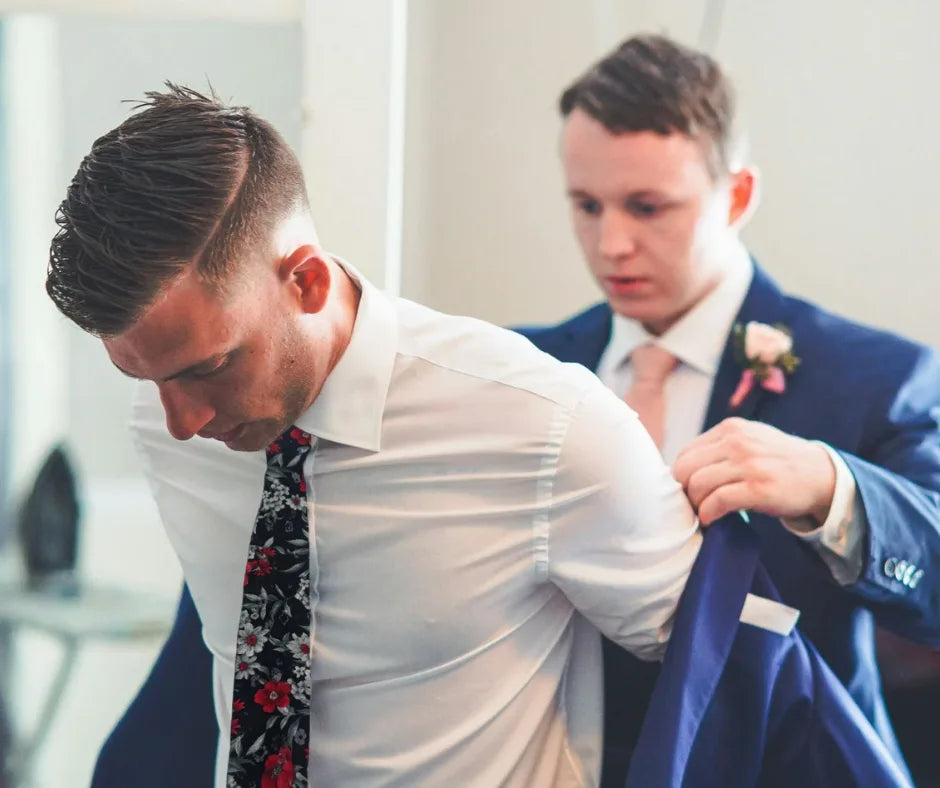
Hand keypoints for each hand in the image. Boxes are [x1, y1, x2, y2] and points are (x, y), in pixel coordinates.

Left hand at [672, 418, 835, 526]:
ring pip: (698, 485)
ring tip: (703, 513)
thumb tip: (682, 469)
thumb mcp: (750, 440)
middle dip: (683, 491)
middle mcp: (737, 441)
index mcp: (731, 429)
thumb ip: (720, 447)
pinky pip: (718, 501)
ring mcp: (749, 464)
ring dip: (696, 505)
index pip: (685, 453)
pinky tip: (711, 520)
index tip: (687, 492)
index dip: (680, 477)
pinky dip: (708, 514)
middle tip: (692, 505)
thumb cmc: (779, 462)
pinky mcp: (759, 488)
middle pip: (685, 469)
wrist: (822, 475)